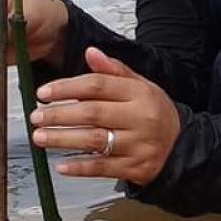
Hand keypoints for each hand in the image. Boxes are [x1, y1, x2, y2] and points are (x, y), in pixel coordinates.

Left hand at [30, 47, 180, 185]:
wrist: (183, 146)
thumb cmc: (155, 113)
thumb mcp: (141, 85)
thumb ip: (114, 70)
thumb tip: (91, 52)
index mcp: (139, 93)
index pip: (98, 85)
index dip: (68, 88)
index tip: (44, 92)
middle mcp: (140, 118)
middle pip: (93, 113)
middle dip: (59, 114)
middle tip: (36, 115)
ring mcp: (138, 145)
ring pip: (95, 140)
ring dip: (63, 139)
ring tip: (41, 136)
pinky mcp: (136, 168)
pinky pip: (103, 168)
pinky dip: (80, 167)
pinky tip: (62, 164)